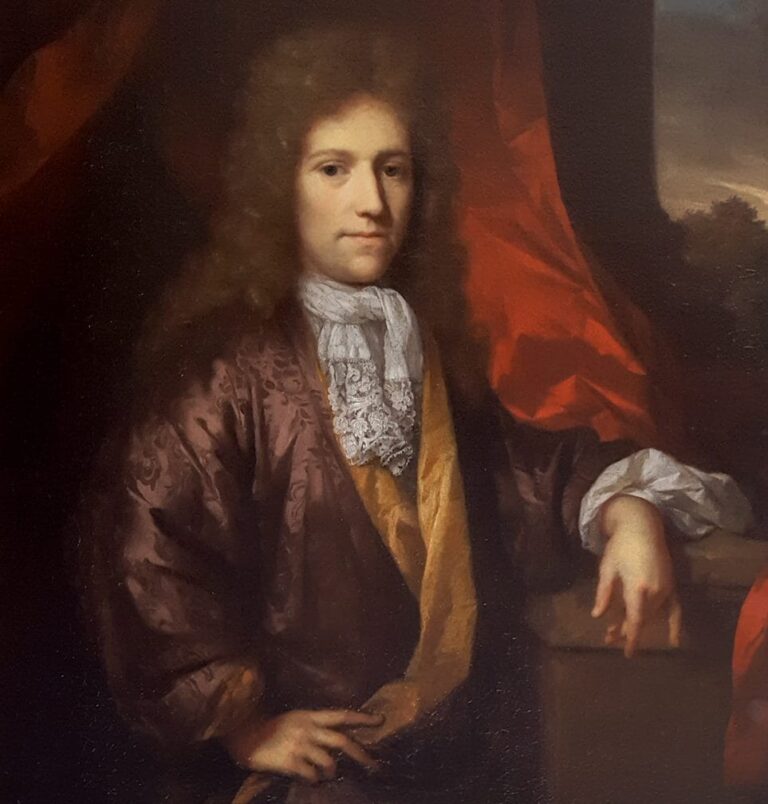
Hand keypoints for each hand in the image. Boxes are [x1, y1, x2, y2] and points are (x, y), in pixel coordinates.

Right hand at [223, 709, 382, 783]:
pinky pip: (311, 775)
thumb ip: (315, 727)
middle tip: (375, 767)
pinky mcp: (289, 762)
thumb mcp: (296, 720)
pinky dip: (315, 780)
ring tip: (329, 775)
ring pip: (329, 761)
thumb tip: (339, 738)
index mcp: (310, 716)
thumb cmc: (272, 728)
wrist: (245, 733)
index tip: (381, 721)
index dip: (362, 718)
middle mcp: (308, 729)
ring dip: (333, 771)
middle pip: (342, 741)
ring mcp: (299, 745)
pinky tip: (310, 779)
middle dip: (362, 754)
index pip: (342, 715)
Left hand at [591, 495, 682, 657]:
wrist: (641, 527)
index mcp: (637, 589)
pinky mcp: (671, 585)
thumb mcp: (607, 569)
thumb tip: (598, 616)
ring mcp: (666, 589)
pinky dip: (674, 625)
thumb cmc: (620, 546)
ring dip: (640, 626)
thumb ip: (604, 595)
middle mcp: (655, 592)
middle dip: (626, 631)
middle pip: (641, 619)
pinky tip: (673, 642)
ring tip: (620, 635)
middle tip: (609, 640)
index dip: (630, 638)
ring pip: (653, 616)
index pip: (634, 621)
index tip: (626, 653)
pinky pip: (675, 610)